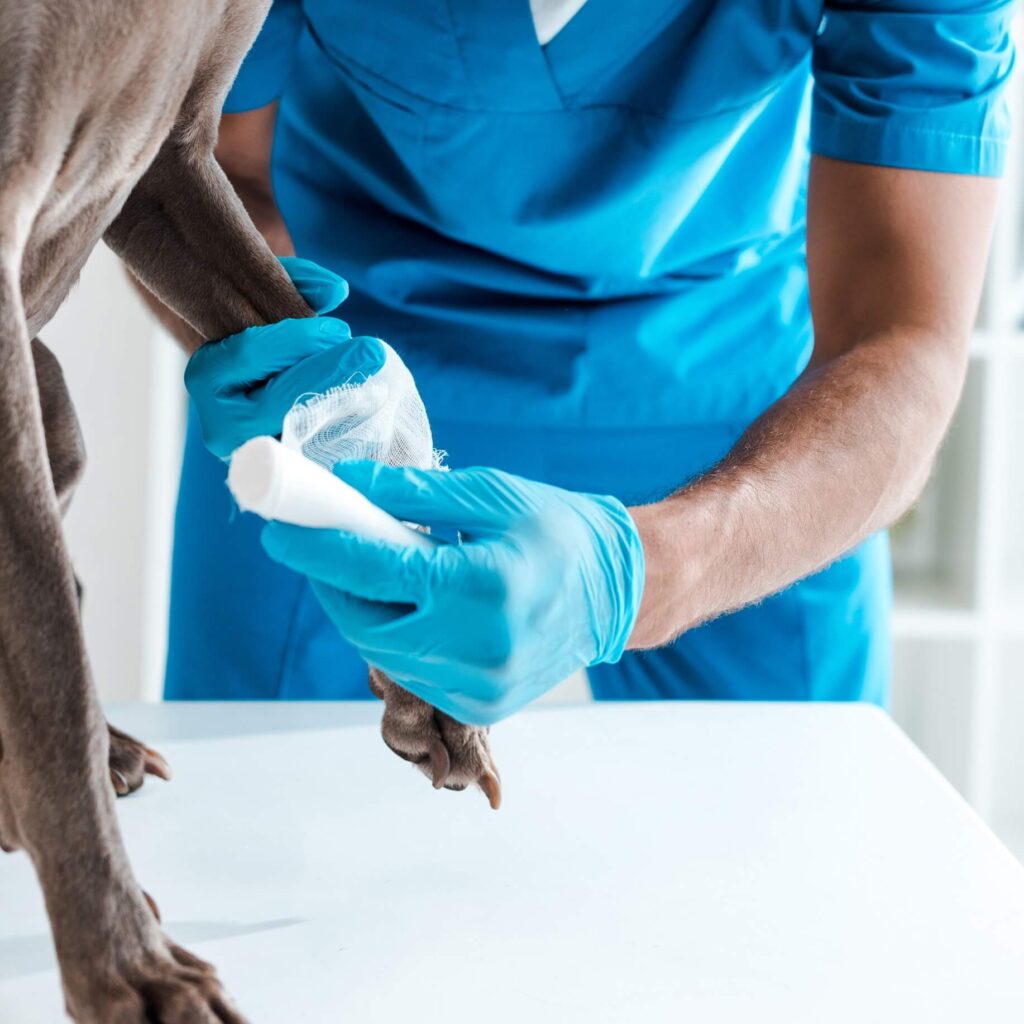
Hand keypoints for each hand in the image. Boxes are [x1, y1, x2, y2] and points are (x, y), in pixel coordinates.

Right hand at [185, 256, 384, 457]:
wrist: (246, 381)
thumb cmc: (254, 330)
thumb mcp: (265, 297)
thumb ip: (297, 282)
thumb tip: (337, 290)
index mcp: (205, 376)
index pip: (251, 353)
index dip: (298, 340)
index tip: (341, 329)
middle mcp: (221, 423)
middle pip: (279, 399)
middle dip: (329, 374)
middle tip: (373, 351)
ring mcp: (252, 452)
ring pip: (299, 428)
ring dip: (341, 402)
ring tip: (376, 379)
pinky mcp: (281, 466)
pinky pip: (315, 449)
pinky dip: (342, 426)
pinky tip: (369, 405)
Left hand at [260, 462, 644, 724]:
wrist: (619, 591)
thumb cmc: (560, 531)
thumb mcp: (492, 493)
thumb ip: (414, 491)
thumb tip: (347, 483)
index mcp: (483, 586)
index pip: (373, 571)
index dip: (316, 547)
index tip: (278, 526)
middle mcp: (478, 647)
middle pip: (365, 622)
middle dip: (331, 583)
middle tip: (322, 544)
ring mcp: (480, 687)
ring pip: (382, 651)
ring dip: (361, 611)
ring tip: (372, 570)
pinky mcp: (481, 706)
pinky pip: (412, 670)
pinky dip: (396, 637)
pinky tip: (411, 606)